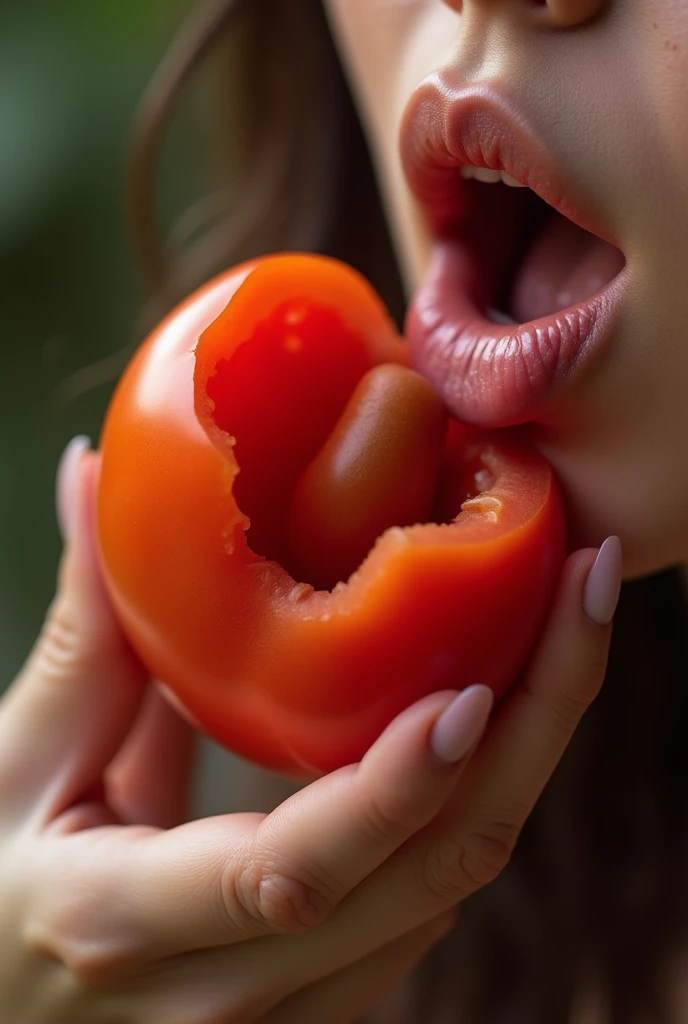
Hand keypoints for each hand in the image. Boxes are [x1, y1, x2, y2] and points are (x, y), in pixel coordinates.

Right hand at [0, 437, 619, 1022]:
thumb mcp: (13, 765)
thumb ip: (78, 625)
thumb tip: (89, 474)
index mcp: (127, 925)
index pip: (291, 871)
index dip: (392, 788)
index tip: (470, 689)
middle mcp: (232, 994)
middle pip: (429, 882)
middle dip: (532, 736)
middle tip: (585, 596)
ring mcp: (288, 1018)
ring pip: (446, 896)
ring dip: (523, 763)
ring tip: (564, 629)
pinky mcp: (318, 1005)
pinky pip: (422, 908)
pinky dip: (473, 804)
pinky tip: (501, 706)